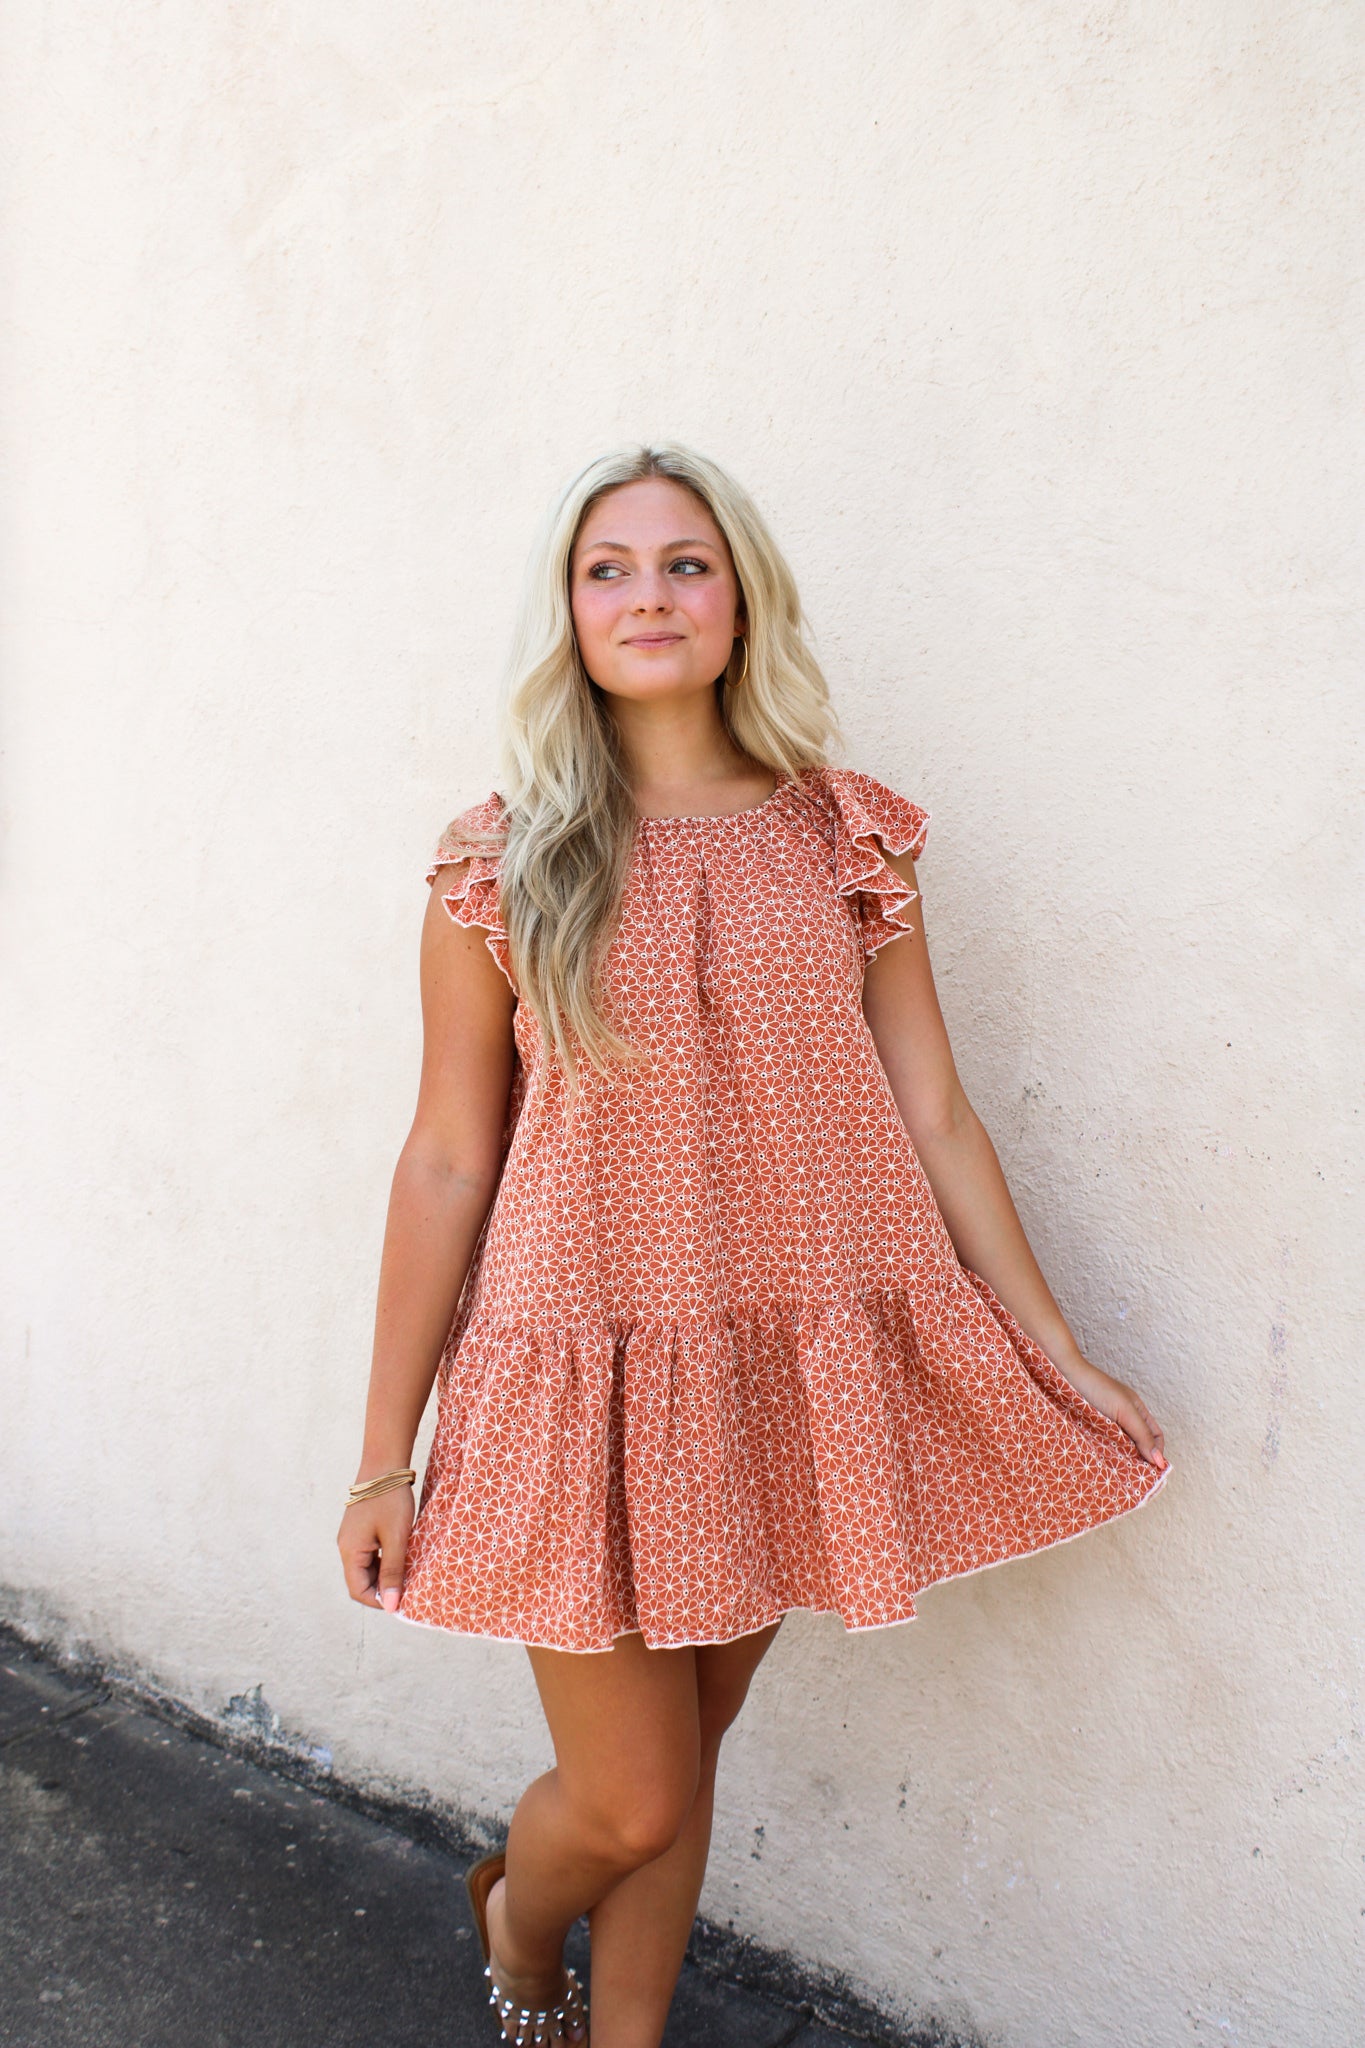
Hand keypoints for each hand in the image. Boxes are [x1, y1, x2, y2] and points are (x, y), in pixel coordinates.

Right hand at [337, 1484, 413, 1611]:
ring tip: (408, 1572)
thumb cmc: (390, 1499)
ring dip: (385, 1575)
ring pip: (366, 1569)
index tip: (403, 1599)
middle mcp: (346, 1547)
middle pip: (361, 1581)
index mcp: (350, 1551)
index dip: (380, 1601)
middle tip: (409, 1586)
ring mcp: (352, 1538)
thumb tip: (391, 1606)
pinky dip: (384, 1561)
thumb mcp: (396, 1538)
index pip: (358, 1591)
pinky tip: (402, 1556)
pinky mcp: (360, 1530)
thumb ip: (393, 1572)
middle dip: (383, 1589)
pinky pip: (369, 1555)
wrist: (384, 1464)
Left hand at [1056, 1355, 1167, 1470]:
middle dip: (1139, 1460)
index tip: (1152, 1471)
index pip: (1155, 1436)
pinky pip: (1103, 1447)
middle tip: (1134, 1478)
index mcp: (1137, 1411)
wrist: (1064, 1376)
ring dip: (1121, 1461)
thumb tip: (1160, 1462)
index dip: (1156, 1452)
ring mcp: (1107, 1424)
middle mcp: (1124, 1418)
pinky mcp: (1090, 1429)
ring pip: (1120, 1448)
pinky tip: (1103, 1464)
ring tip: (1118, 1475)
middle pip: (1138, 1445)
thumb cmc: (1097, 1388)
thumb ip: (1142, 1434)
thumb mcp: (1124, 1411)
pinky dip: (1106, 1456)